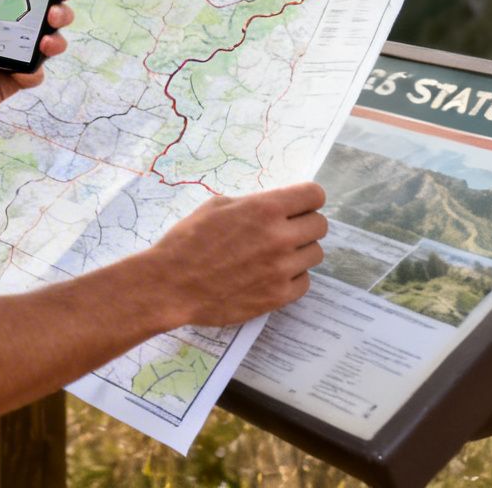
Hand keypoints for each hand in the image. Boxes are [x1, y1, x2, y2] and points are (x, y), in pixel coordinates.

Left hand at [0, 0, 76, 125]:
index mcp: (1, 10)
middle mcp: (15, 30)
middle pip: (52, 14)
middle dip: (62, 8)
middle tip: (55, 9)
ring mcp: (17, 55)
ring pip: (52, 43)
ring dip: (57, 39)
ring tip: (45, 40)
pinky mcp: (15, 80)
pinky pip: (36, 75)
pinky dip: (33, 72)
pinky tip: (20, 71)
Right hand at [140, 182, 327, 329]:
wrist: (170, 284)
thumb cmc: (187, 240)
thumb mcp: (216, 206)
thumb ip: (253, 205)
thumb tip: (276, 207)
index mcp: (264, 209)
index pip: (315, 195)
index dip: (306, 199)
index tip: (297, 205)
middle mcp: (279, 237)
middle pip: (320, 225)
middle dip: (305, 224)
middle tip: (285, 230)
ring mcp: (281, 269)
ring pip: (315, 254)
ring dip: (300, 252)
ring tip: (275, 255)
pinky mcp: (278, 296)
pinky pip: (305, 281)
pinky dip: (292, 277)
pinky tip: (272, 274)